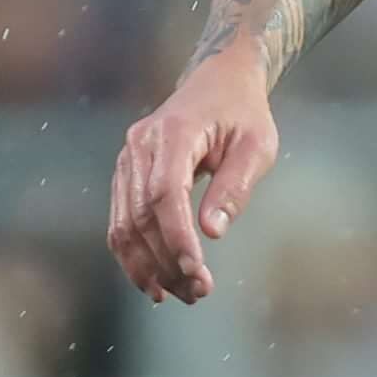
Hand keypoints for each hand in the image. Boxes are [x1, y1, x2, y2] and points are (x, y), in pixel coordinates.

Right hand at [106, 55, 279, 301]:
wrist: (218, 82)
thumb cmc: (243, 114)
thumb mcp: (256, 146)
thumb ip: (234, 187)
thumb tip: (212, 233)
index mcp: (174, 132)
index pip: (165, 194)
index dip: (177, 237)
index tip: (197, 272)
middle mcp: (140, 145)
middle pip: (141, 215)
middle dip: (166, 261)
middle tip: (198, 293)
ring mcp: (127, 160)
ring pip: (124, 224)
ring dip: (148, 266)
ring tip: (181, 294)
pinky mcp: (125, 175)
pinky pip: (121, 221)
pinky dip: (134, 255)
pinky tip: (155, 282)